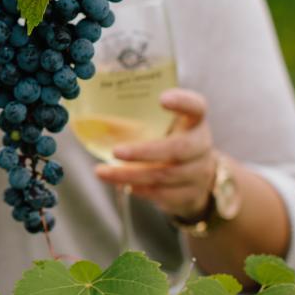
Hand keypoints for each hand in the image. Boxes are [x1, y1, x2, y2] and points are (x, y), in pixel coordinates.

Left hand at [93, 88, 216, 220]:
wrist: (197, 174)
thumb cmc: (170, 140)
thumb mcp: (163, 125)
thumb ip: (141, 118)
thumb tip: (92, 119)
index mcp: (194, 121)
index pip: (196, 106)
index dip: (182, 102)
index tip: (162, 99)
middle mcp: (201, 145)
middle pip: (178, 148)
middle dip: (144, 152)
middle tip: (116, 151)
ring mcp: (199, 172)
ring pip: (165, 175)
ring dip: (130, 175)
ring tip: (102, 172)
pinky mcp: (192, 195)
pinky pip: (163, 195)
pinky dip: (140, 190)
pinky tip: (123, 185)